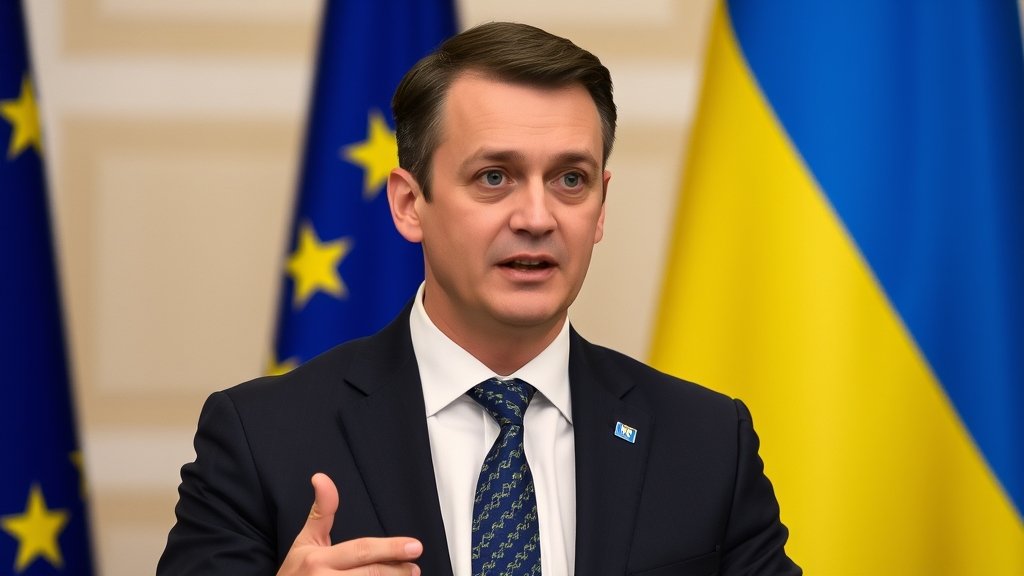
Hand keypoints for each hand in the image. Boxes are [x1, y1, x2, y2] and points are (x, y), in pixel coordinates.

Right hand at [277, 473, 423, 574]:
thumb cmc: (296, 571)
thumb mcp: (305, 540)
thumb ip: (322, 511)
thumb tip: (321, 477)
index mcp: (318, 559)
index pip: (361, 550)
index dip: (390, 548)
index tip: (415, 546)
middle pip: (371, 574)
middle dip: (398, 570)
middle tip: (414, 566)